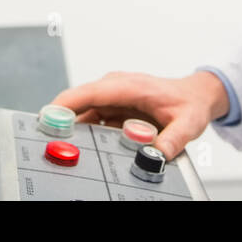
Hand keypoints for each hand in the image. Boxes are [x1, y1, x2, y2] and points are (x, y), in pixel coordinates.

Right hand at [47, 70, 229, 160]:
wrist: (194, 96)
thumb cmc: (189, 103)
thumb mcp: (187, 123)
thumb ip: (172, 140)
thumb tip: (155, 156)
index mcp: (131, 86)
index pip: (93, 92)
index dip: (68, 103)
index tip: (50, 115)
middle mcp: (117, 87)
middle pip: (80, 101)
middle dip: (61, 118)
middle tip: (48, 139)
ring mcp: (113, 97)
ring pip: (83, 111)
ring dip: (71, 128)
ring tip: (62, 148)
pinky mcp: (112, 107)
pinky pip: (92, 119)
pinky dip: (83, 132)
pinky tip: (79, 148)